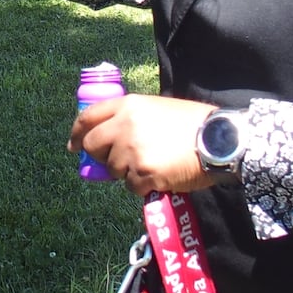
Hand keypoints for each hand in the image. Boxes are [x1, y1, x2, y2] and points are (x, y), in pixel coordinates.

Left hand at [69, 94, 219, 194]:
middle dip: (99, 156)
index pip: (88, 117)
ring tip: (152, 165)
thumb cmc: (192, 123)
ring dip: (127, 172)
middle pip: (92, 145)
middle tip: (115, 162)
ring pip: (113, 169)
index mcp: (127, 105)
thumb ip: (130, 118)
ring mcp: (133, 151)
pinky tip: (160, 176)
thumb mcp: (156, 107)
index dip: (76, 133)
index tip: (73, 146)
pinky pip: (132, 186)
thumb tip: (108, 137)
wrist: (219, 139)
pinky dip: (143, 186)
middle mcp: (125, 126)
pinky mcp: (144, 173)